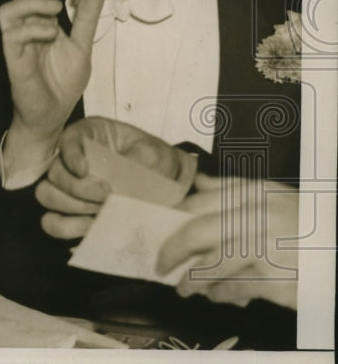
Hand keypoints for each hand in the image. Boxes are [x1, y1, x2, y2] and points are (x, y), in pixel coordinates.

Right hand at [0, 0, 105, 140]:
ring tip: (56, 8)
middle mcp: (24, 27)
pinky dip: (33, 27)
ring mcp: (15, 41)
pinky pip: (12, 33)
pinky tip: (51, 32)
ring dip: (33, 2)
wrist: (52, 116)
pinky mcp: (10, 57)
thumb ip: (87, 18)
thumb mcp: (82, 45)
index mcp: (40, 21)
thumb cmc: (62, 83)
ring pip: (8, 7)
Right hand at [36, 116, 196, 238]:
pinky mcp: (71, 213)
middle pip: (53, 172)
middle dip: (77, 188)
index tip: (84, 170)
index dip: (70, 155)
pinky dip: (67, 227)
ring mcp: (68, 187)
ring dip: (72, 207)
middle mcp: (72, 159)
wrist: (166, 186)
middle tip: (105, 195)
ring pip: (47, 195)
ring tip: (100, 212)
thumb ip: (139, 159)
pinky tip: (90, 226)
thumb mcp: (153, 153)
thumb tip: (120, 179)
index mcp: (89, 136)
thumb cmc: (155, 161)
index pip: (68, 140)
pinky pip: (52, 222)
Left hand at [156, 174, 298, 309]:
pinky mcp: (273, 279)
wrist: (337, 250)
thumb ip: (234, 190)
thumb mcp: (274, 198)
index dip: (172, 217)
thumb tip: (199, 182)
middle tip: (160, 263)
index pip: (200, 202)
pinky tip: (216, 295)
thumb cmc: (305, 225)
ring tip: (184, 288)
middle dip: (172, 250)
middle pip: (196, 232)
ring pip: (211, 265)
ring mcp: (264, 249)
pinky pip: (234, 288)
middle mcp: (257, 217)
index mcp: (255, 193)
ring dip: (192, 281)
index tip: (158, 228)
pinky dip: (220, 294)